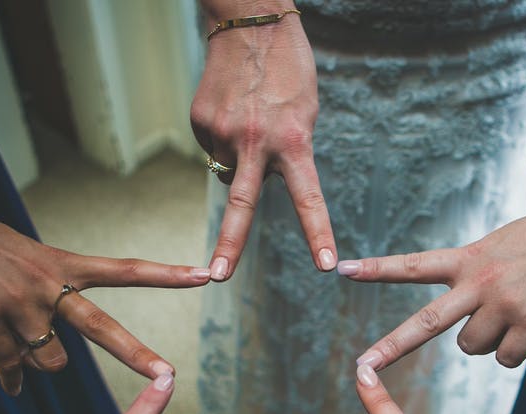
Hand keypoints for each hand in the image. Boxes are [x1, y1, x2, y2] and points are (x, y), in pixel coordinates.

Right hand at [0, 183, 210, 394]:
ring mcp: (17, 304)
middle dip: (137, 354)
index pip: (125, 270)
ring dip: (40, 365)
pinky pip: (9, 368)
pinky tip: (10, 388)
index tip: (205, 274)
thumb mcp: (19, 256)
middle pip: (103, 327)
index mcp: (60, 261)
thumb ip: (44, 295)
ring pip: (50, 361)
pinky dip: (11, 381)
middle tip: (169, 376)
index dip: (167, 274)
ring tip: (16, 343)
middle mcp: (47, 283)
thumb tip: (44, 354)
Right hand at [190, 3, 336, 279]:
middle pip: (241, 205)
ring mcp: (222, 132)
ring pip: (229, 169)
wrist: (251, 23)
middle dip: (228, 245)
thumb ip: (287, 153)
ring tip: (250, 119)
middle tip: (217, 276)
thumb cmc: (288, 71)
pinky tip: (232, 111)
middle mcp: (255, 142)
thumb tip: (247, 182)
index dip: (318, 233)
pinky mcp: (200, 122)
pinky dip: (223, 138)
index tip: (326, 266)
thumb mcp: (305, 114)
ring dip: (239, 157)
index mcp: (293, 142)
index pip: (309, 198)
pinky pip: (213, 147)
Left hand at [340, 195, 525, 369]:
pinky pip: (507, 359)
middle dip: (392, 348)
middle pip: (427, 323)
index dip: (377, 270)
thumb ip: (479, 272)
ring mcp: (504, 306)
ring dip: (489, 341)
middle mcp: (480, 283)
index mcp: (470, 258)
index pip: (414, 265)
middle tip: (361, 368)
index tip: (342, 270)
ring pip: (473, 349)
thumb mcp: (505, 244)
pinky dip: (519, 351)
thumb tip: (473, 315)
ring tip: (518, 311)